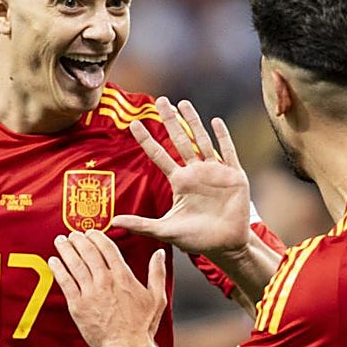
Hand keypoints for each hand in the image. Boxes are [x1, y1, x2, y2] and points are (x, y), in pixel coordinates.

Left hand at [48, 230, 166, 346]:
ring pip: (75, 264)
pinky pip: (65, 282)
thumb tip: (159, 254)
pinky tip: (53, 261)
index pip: (107, 248)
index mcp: (123, 276)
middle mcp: (105, 281)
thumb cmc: (142, 326)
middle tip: (73, 234)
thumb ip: (157, 273)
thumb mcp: (157, 297)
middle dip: (79, 240)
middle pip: (88, 252)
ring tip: (60, 241)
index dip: (97, 236)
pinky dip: (58, 269)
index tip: (91, 232)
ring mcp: (90, 293)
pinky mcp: (77, 306)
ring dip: (66, 249)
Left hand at [113, 97, 251, 258]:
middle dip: (170, 120)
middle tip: (160, 100)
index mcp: (180, 182)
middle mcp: (195, 172)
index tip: (134, 124)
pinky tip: (215, 121)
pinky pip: (227, 152)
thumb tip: (112, 221)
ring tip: (183, 103)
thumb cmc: (196, 239)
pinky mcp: (234, 176)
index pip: (159, 155)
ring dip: (193, 122)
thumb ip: (141, 224)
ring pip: (201, 141)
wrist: (226, 246)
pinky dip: (222, 137)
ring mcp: (215, 172)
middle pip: (180, 140)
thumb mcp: (165, 230)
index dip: (146, 139)